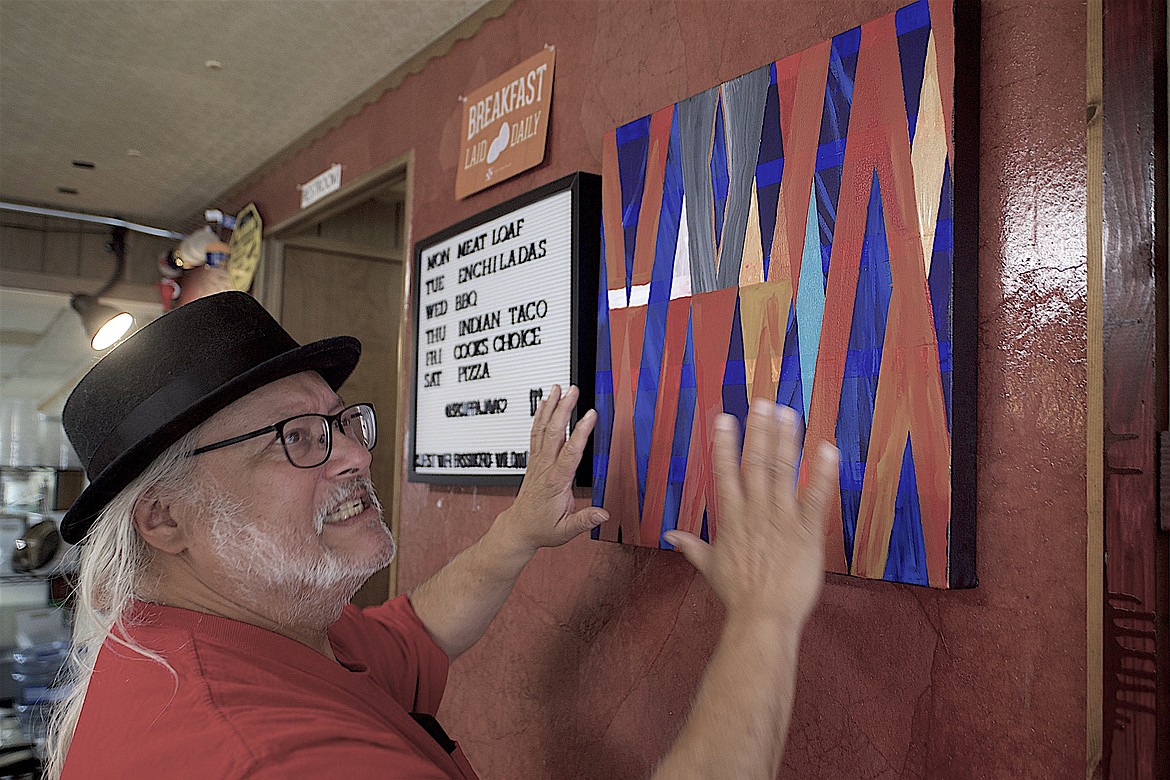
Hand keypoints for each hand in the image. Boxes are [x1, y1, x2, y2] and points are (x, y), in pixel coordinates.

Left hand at [496, 385, 608, 553]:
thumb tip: (603, 513)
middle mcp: (544, 467)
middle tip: (573, 390)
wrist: (519, 527)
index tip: (590, 415)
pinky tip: (545, 402)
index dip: (581, 433)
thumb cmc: (542, 528)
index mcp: (555, 482)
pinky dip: (540, 415)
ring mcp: (538, 462)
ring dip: (551, 407)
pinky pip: (536, 433)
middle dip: (563, 409)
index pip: (570, 453)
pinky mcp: (534, 460)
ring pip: (543, 429)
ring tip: (558, 387)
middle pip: (554, 433)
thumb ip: (584, 520)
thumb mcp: (565, 531)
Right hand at [664, 400, 837, 629]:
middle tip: (762, 402)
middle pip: (756, 462)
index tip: (724, 418)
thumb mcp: (710, 567)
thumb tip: (671, 537)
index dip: (724, 443)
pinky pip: (816, 497)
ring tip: (788, 414)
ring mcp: (782, 520)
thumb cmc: (737, 595)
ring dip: (786, 441)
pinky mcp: (807, 533)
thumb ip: (692, 547)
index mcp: (732, 517)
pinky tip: (827, 449)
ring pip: (784, 472)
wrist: (763, 618)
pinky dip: (822, 473)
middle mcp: (755, 512)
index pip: (725, 472)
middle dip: (759, 430)